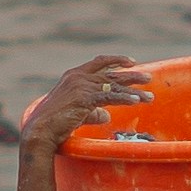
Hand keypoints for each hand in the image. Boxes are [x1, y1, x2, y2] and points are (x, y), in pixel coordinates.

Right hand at [22, 54, 154, 157]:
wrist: (40, 130)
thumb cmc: (54, 123)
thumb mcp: (76, 112)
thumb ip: (92, 111)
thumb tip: (106, 115)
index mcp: (74, 75)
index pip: (99, 62)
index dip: (116, 60)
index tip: (131, 63)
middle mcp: (78, 77)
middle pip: (111, 74)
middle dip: (132, 76)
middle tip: (148, 78)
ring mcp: (81, 86)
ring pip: (114, 87)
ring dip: (134, 91)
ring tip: (149, 96)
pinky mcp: (84, 98)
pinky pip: (110, 97)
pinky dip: (125, 99)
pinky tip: (136, 101)